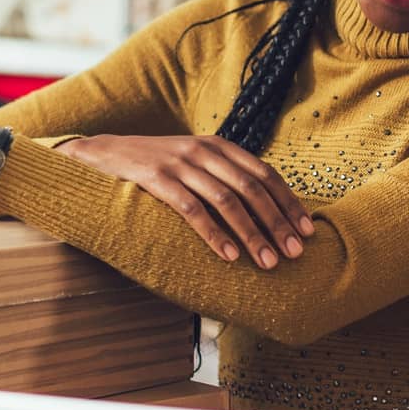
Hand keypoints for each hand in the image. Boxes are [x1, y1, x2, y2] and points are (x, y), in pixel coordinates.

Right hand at [56, 134, 313, 267]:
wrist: (101, 154)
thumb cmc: (157, 167)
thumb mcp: (195, 163)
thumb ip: (226, 179)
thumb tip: (267, 214)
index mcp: (220, 147)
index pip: (265, 175)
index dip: (289, 203)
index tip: (308, 232)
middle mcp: (204, 151)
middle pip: (252, 189)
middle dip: (277, 223)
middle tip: (294, 253)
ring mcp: (179, 164)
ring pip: (227, 201)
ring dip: (252, 234)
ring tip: (268, 262)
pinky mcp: (155, 179)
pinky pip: (192, 210)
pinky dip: (214, 234)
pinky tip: (230, 256)